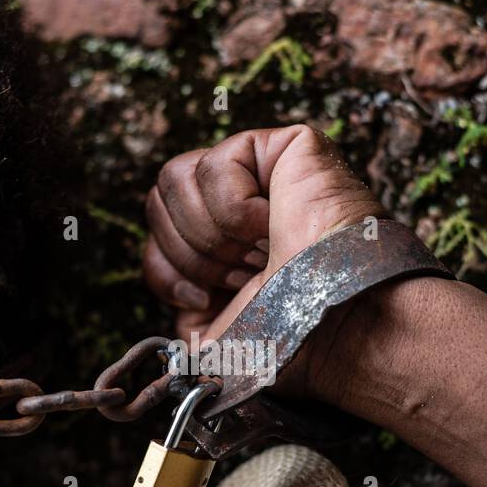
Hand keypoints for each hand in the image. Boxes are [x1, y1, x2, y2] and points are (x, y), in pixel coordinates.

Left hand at [142, 125, 384, 343]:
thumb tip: (166, 314)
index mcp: (220, 248)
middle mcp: (237, 208)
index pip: (154, 237)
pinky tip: (273, 225)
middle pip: (156, 202)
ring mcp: (260, 172)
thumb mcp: (211, 340)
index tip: (207, 299)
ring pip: (175, 176)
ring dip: (213, 232)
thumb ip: (182, 316)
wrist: (333, 327)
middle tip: (243, 274)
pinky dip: (237, 208)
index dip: (168, 271)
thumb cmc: (287, 338)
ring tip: (258, 250)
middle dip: (193, 253)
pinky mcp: (285, 145)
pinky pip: (215, 163)